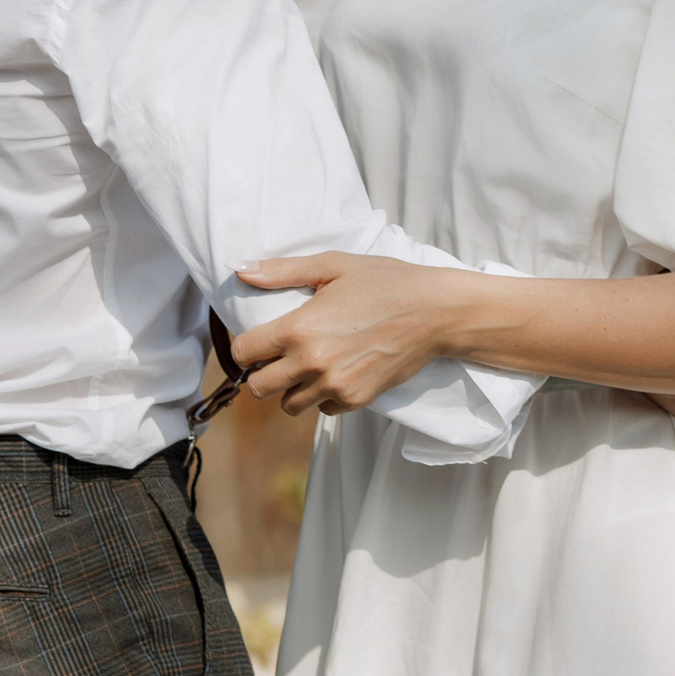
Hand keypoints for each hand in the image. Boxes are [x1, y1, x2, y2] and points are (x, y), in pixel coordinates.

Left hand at [232, 253, 473, 416]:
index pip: (243, 352)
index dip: (247, 345)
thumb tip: (239, 269)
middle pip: (258, 387)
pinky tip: (338, 371)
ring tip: (311, 364)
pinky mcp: (356, 399)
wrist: (435, 312)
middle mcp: (312, 362)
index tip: (259, 340)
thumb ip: (281, 271)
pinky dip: (324, 396)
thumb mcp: (333, 265)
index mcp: (299, 328)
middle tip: (281, 356)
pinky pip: (323, 409)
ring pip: (289, 405)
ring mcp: (335, 385)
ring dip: (293, 388)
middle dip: (263, 372)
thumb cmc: (385, 282)